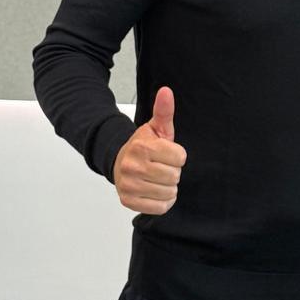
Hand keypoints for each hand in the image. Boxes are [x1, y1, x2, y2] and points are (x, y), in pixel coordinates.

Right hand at [113, 87, 186, 213]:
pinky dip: (162, 202)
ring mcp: (129, 185)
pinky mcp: (128, 201)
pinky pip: (160, 208)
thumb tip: (167, 91)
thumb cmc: (143, 147)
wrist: (119, 162)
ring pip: (169, 193)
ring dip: (168, 187)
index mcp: (142, 147)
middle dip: (173, 172)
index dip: (177, 156)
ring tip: (157, 178)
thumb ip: (164, 111)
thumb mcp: (156, 128)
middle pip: (175, 176)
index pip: (180, 157)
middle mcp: (132, 166)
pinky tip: (154, 191)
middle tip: (161, 167)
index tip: (167, 154)